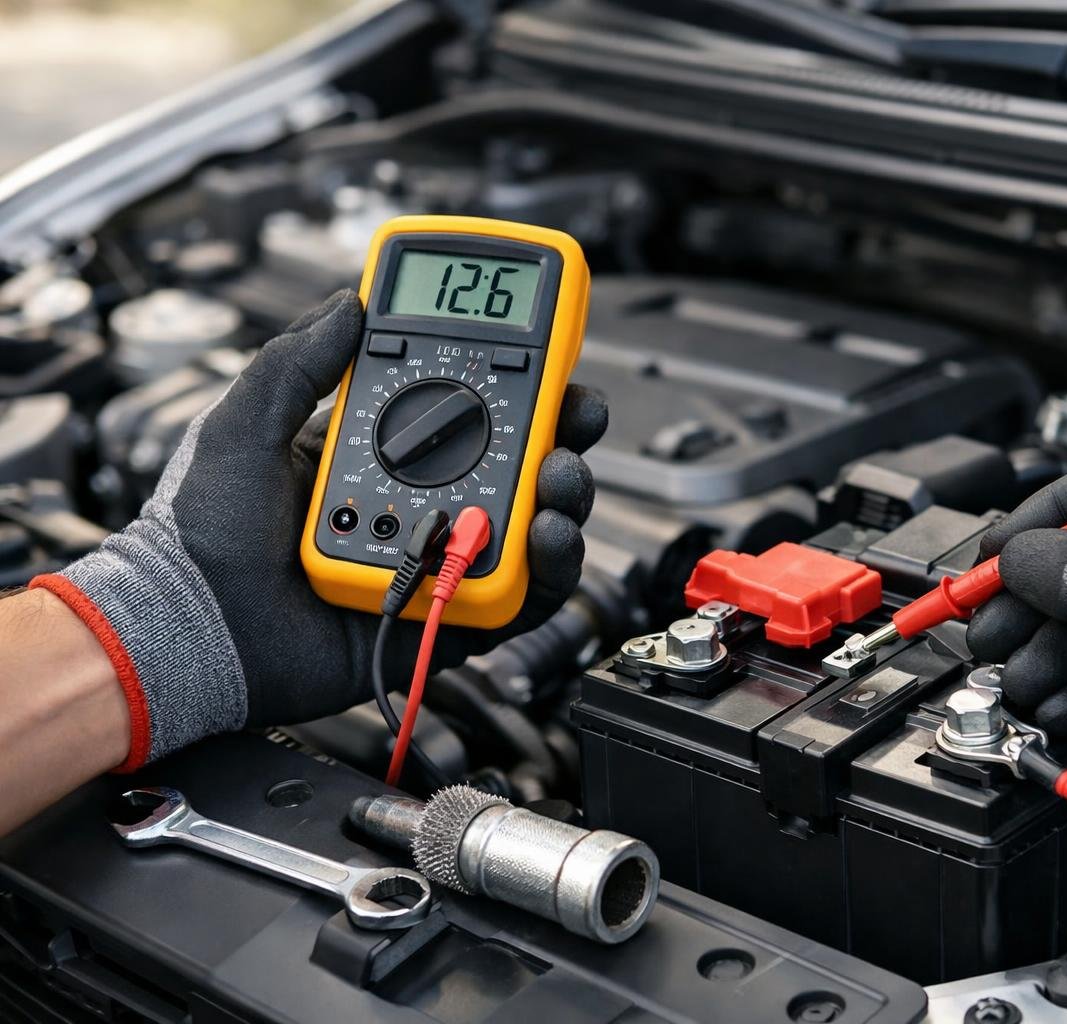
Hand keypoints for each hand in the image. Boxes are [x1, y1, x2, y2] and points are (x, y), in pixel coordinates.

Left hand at [33, 291, 606, 769]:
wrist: (191, 627)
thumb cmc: (202, 536)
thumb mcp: (243, 426)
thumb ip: (297, 363)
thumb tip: (350, 302)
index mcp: (383, 455)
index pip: (470, 412)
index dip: (520, 388)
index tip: (551, 362)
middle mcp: (422, 505)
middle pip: (520, 467)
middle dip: (563, 437)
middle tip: (577, 417)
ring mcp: (440, 561)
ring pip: (532, 527)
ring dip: (564, 497)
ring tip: (559, 480)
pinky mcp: (448, 619)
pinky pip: (518, 598)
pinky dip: (547, 569)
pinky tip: (545, 537)